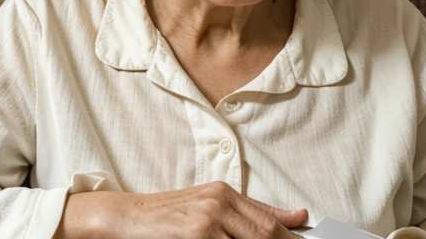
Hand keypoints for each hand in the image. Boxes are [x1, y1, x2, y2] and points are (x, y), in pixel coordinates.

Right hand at [57, 182, 306, 238]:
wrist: (128, 215)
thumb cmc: (168, 215)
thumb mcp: (209, 206)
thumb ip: (252, 211)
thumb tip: (297, 216)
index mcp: (225, 192)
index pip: (270, 220)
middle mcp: (219, 201)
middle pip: (265, 234)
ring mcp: (209, 218)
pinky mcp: (198, 233)